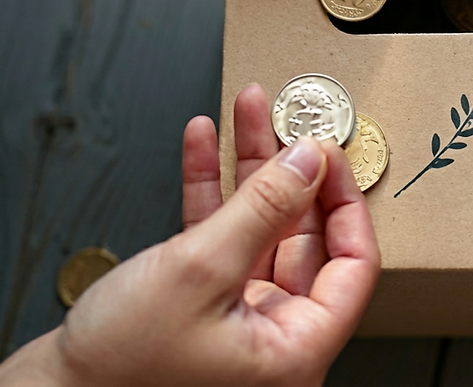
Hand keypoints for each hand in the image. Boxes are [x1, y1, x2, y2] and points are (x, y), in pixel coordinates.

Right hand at [0, 84, 379, 385]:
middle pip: (305, 235)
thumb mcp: (202, 269)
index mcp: (296, 349)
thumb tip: (309, 160)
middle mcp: (276, 336)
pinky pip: (222, 234)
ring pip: (261, 225)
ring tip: (246, 111)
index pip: (354, 264)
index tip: (326, 151)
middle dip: (290, 168)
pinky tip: (204, 143)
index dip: (343, 199)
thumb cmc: (118, 368)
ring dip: (249, 166)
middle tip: (288, 119)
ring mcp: (241, 317)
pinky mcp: (205, 302)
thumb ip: (264, 209)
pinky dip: (212, 189)